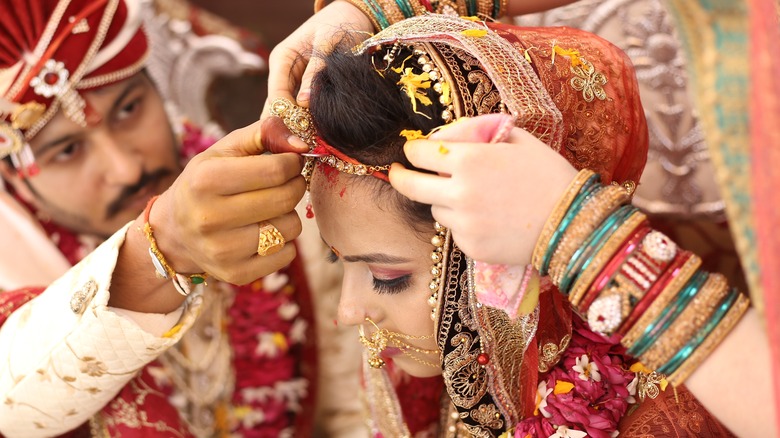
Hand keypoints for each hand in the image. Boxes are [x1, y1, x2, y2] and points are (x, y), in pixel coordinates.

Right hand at [153, 120, 305, 284]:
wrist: (175, 231)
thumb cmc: (208, 182)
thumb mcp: (226, 150)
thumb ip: (264, 133)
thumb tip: (302, 144)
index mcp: (206, 180)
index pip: (276, 170)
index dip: (292, 163)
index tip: (289, 163)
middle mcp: (210, 217)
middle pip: (286, 198)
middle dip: (294, 185)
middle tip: (284, 183)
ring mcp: (222, 250)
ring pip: (290, 227)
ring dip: (288, 214)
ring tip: (269, 208)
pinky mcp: (236, 274)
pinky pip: (287, 254)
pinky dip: (283, 241)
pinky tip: (264, 231)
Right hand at [261, 1, 371, 152]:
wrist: (354, 15)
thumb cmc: (340, 23)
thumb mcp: (328, 45)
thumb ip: (316, 74)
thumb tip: (303, 104)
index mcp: (282, 59)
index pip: (275, 96)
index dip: (283, 119)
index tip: (294, 140)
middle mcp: (283, 73)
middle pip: (278, 109)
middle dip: (288, 130)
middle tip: (299, 155)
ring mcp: (293, 82)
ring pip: (289, 113)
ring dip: (298, 131)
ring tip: (307, 155)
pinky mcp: (306, 89)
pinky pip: (303, 111)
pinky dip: (309, 124)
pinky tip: (316, 142)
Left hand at [389, 114, 577, 264]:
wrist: (573, 222)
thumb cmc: (548, 174)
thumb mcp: (518, 139)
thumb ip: (478, 132)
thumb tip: (445, 136)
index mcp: (469, 161)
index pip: (419, 153)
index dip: (413, 150)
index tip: (414, 151)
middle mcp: (459, 193)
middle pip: (409, 186)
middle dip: (399, 176)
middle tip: (396, 173)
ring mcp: (463, 224)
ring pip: (435, 210)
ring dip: (443, 201)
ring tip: (475, 198)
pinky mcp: (471, 248)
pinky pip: (455, 232)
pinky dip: (464, 224)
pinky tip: (489, 219)